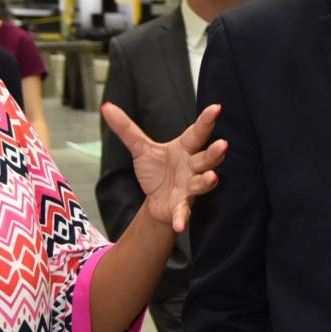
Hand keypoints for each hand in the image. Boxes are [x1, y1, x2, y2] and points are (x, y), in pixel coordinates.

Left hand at [101, 102, 225, 232]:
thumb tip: (107, 106)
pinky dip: (182, 219)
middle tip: (223, 144)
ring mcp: (189, 188)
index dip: (206, 121)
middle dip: (214, 153)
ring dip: (207, 181)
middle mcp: (192, 167)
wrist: (155, 201)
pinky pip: (184, 212)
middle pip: (206, 158)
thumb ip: (126, 128)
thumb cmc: (156, 171)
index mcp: (184, 149)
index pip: (197, 133)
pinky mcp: (182, 207)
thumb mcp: (140, 149)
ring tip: (212, 177)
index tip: (216, 108)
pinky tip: (180, 225)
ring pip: (202, 183)